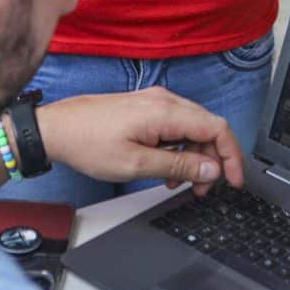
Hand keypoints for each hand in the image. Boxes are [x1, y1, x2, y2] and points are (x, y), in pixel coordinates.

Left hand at [35, 87, 244, 194]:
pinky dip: (178, 149)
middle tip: (203, 189)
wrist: (56, 128)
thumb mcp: (136, 164)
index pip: (217, 127)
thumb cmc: (87, 142)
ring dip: (194, 157)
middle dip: (212, 160)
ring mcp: (154, 101)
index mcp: (165, 111)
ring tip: (181, 183)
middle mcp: (164, 100)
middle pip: (208, 127)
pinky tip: (166, 169)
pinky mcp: (145, 107)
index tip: (233, 179)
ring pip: (192, 128)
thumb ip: (178, 167)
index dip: (231, 155)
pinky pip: (175, 126)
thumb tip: (211, 169)